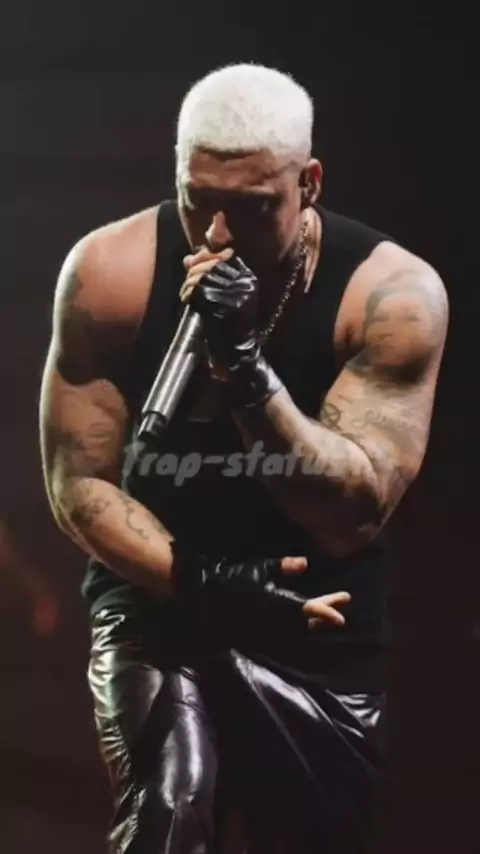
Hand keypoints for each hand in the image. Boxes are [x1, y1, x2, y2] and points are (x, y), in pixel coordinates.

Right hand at [170, 545, 349, 630]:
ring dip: (316, 621)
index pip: (308, 609)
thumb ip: (282, 566)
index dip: (326, 611)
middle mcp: (277, 620)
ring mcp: (270, 629)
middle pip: (308, 620)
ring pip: (300, 630)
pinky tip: (307, 621)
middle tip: (345, 598)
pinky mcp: (262, 633)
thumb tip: (305, 563)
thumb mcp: (258, 568)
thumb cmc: (233, 578)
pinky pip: (288, 633)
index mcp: (278, 603)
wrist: (206, 598)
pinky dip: (301, 627)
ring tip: (331, 612)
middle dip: (326, 612)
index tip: (342, 615)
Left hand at [180, 248, 282, 406]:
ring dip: (189, 283)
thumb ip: (207, 276)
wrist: (239, 358)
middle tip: (187, 284)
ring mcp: (235, 295)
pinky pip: (199, 291)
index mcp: (249, 280)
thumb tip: (188, 257)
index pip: (222, 258)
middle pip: (212, 264)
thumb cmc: (229, 330)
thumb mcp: (222, 299)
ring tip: (187, 294)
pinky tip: (187, 301)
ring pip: (203, 276)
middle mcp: (245, 285)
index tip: (193, 266)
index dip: (205, 259)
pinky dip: (188, 294)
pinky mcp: (223, 305)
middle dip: (194, 270)